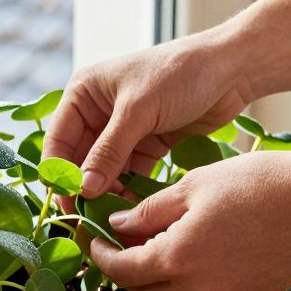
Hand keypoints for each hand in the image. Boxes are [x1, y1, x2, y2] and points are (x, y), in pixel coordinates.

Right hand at [44, 29, 254, 199]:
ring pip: (105, 171)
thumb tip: (83, 189)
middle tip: (89, 221)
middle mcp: (98, 111)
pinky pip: (130, 174)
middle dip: (85, 189)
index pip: (59, 141)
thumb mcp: (138, 110)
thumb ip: (109, 151)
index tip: (68, 205)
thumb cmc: (180, 73)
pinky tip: (132, 211)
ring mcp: (123, 129)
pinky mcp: (148, 144)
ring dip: (107, 194)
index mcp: (84, 93)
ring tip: (112, 220)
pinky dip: (130, 191)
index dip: (60, 174)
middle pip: (80, 160)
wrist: (232, 68)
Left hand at [89, 150, 290, 290]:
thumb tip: (119, 225)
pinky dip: (187, 284)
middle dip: (124, 275)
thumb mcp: (193, 186)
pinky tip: (192, 254)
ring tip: (156, 245)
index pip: (122, 271)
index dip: (102, 256)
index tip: (96, 240)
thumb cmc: (261, 184)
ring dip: (156, 281)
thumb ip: (148, 211)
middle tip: (119, 247)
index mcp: (179, 259)